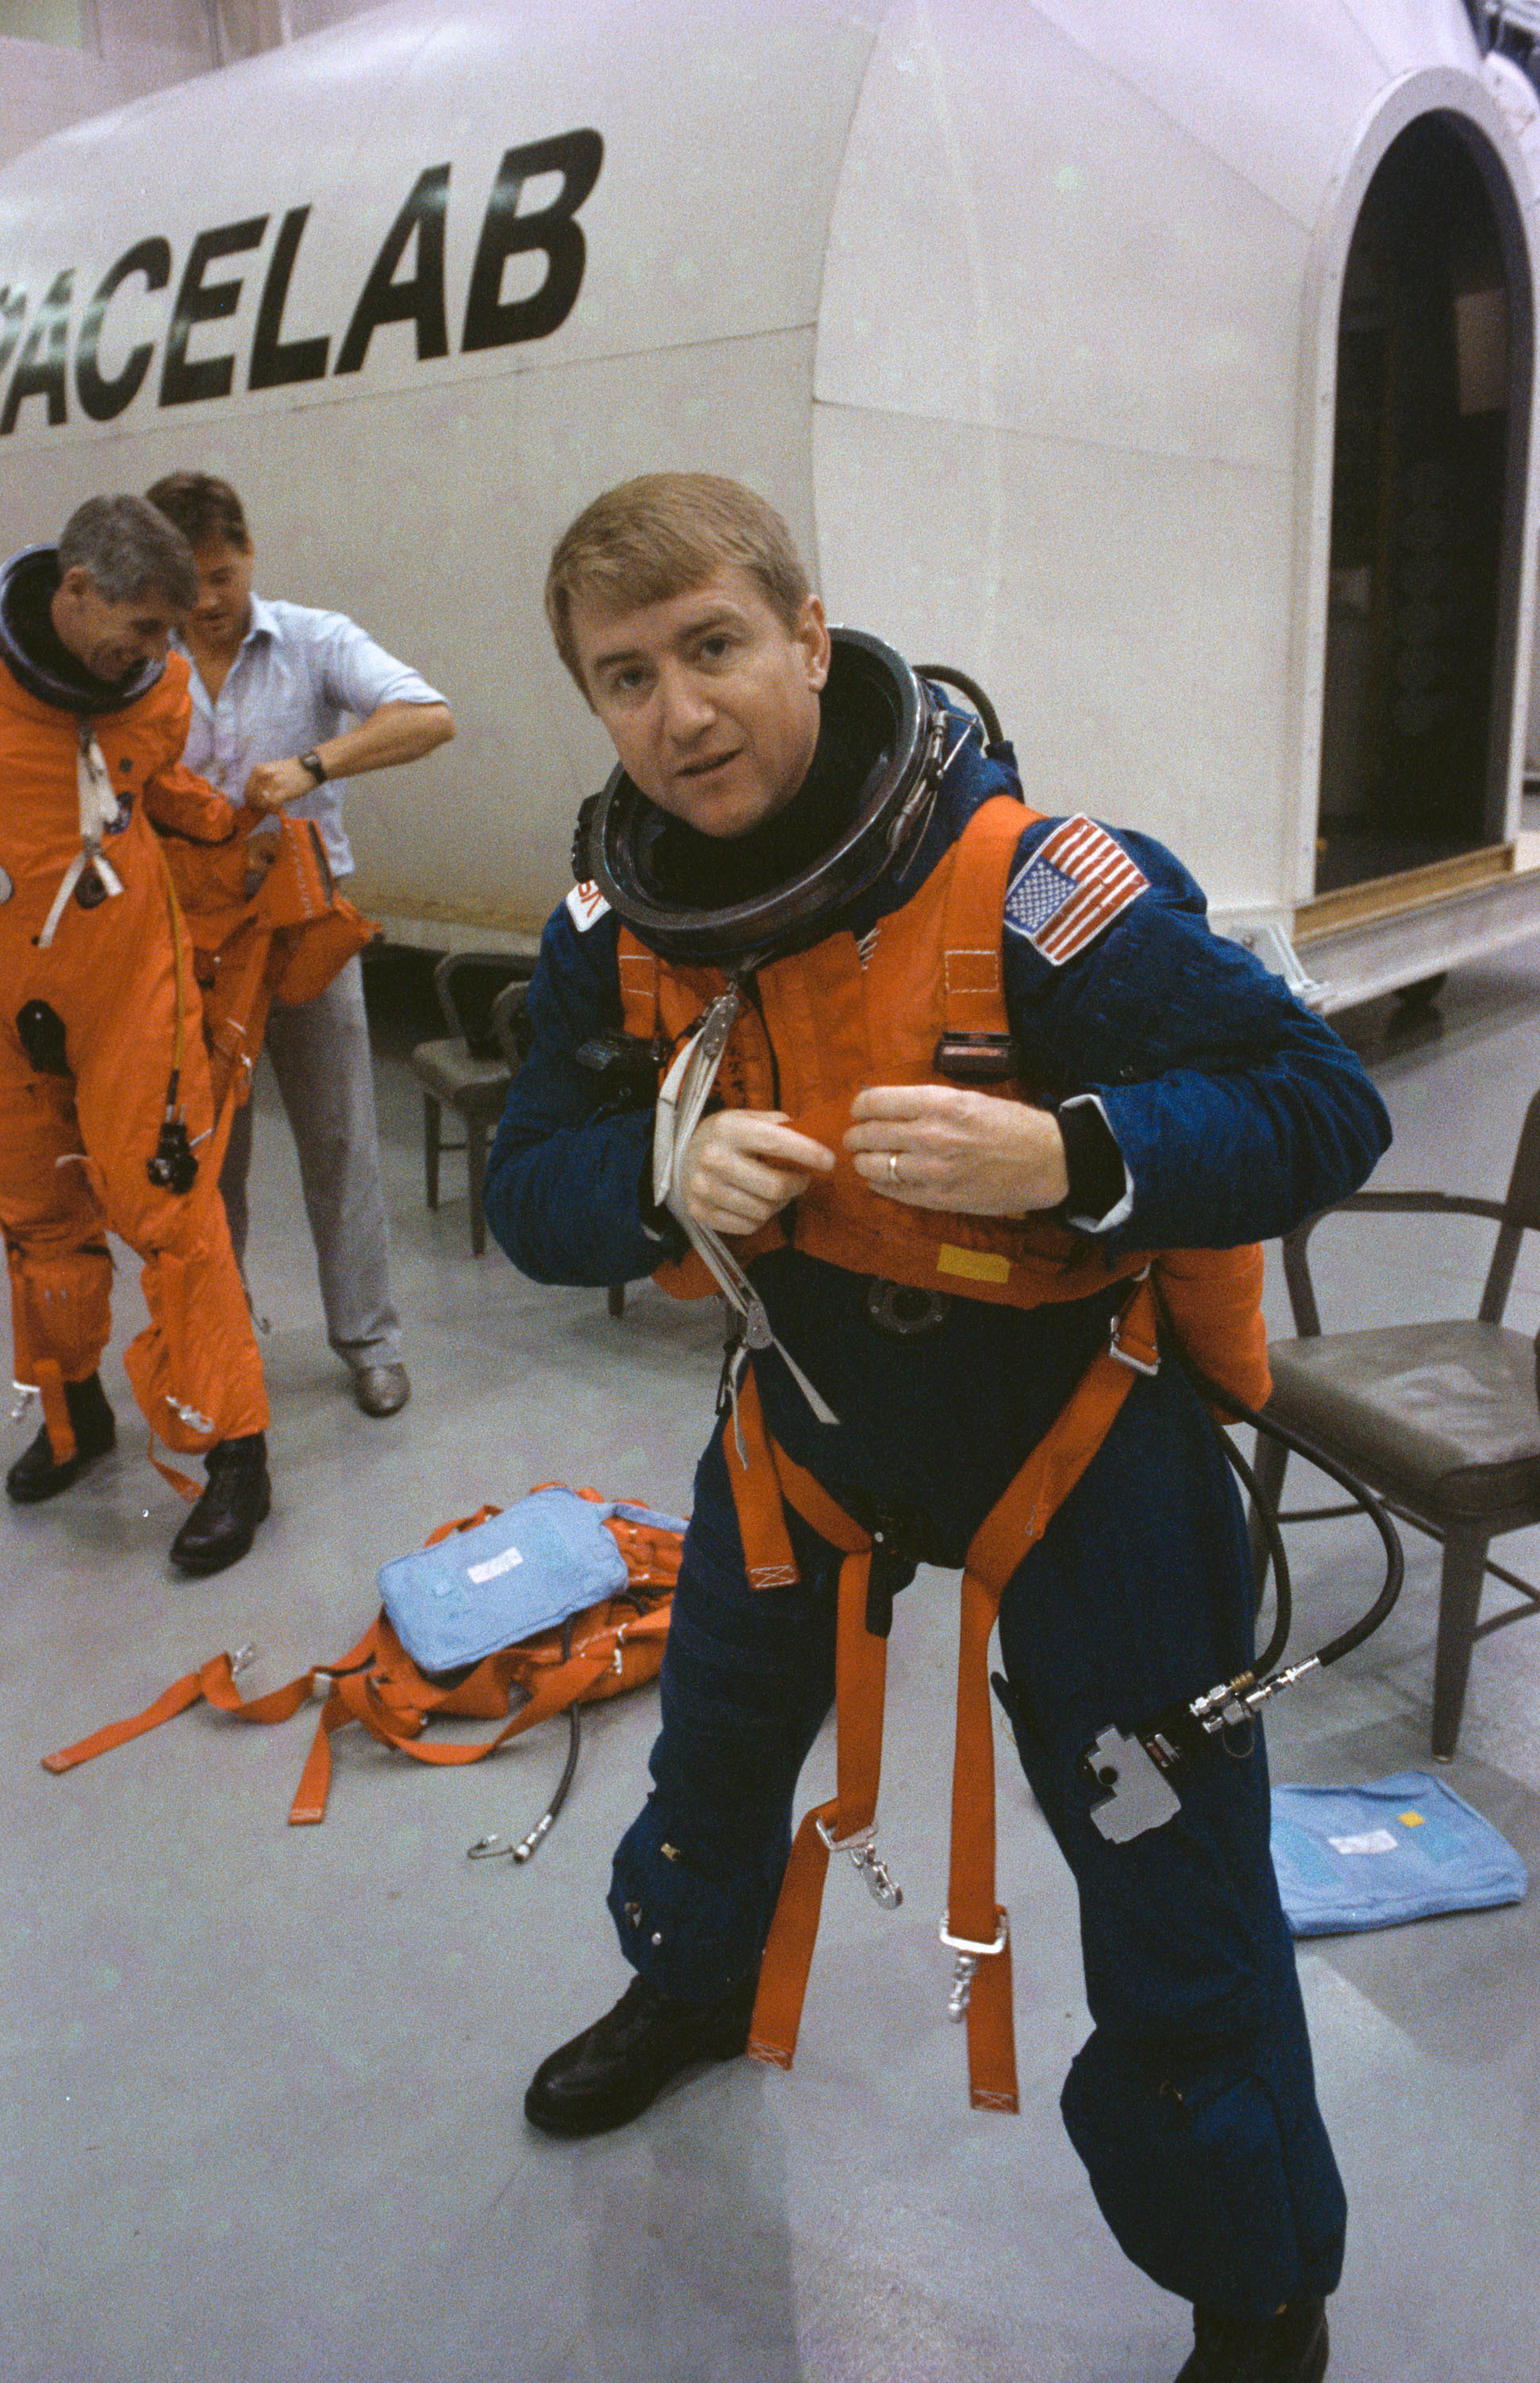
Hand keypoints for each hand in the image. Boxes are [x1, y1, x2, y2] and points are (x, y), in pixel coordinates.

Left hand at [241, 756, 320, 813]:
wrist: (308, 768)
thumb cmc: (290, 770)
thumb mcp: (271, 770)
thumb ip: (261, 781)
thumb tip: (254, 798)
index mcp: (258, 770)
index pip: (247, 790)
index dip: (250, 801)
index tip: (255, 807)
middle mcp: (262, 775)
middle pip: (253, 798)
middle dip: (257, 806)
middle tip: (265, 809)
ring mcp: (272, 783)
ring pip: (261, 803)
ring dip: (266, 808)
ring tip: (273, 808)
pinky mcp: (283, 791)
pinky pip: (272, 805)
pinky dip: (274, 809)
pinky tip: (279, 808)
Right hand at [678, 1109, 834, 1236]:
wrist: (680, 1157)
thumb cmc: (724, 1137)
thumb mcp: (745, 1118)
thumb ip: (777, 1125)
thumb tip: (813, 1137)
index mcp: (727, 1129)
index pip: (775, 1143)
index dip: (807, 1153)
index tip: (829, 1161)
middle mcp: (713, 1158)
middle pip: (774, 1186)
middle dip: (797, 1185)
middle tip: (802, 1179)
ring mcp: (704, 1189)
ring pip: (764, 1210)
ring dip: (780, 1203)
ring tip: (777, 1191)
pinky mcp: (700, 1212)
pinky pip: (748, 1226)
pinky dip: (761, 1218)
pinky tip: (756, 1203)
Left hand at [845, 1084, 1068, 1214]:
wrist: (1047, 1160)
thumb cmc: (1011, 1124)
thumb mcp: (968, 1098)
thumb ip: (926, 1103)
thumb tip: (886, 1103)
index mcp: (938, 1104)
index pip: (875, 1102)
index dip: (860, 1107)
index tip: (859, 1110)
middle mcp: (930, 1136)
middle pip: (869, 1135)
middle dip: (857, 1136)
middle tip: (856, 1138)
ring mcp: (932, 1171)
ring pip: (874, 1167)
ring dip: (864, 1163)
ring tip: (866, 1160)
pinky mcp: (939, 1199)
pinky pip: (893, 1192)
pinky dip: (881, 1186)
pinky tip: (882, 1180)